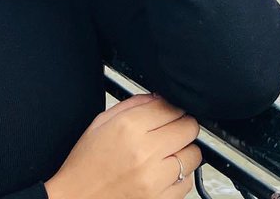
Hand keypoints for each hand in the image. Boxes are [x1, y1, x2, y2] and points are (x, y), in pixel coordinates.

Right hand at [44, 93, 201, 198]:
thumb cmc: (86, 164)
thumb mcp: (102, 122)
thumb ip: (134, 105)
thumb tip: (160, 98)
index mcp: (129, 127)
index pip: (172, 106)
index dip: (172, 108)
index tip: (168, 113)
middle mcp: (145, 152)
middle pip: (189, 128)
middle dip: (182, 126)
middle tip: (171, 131)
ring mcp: (154, 179)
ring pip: (193, 155)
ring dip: (184, 151)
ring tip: (167, 154)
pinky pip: (187, 183)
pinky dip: (179, 177)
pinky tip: (163, 174)